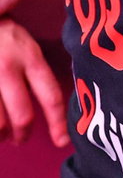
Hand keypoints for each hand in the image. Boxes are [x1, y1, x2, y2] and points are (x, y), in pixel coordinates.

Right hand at [0, 17, 66, 147]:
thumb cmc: (4, 36)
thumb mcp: (27, 46)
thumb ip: (35, 73)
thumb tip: (50, 106)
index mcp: (31, 59)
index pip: (51, 96)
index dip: (58, 122)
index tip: (62, 141)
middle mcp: (9, 70)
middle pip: (22, 115)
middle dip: (23, 133)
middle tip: (21, 139)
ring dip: (1, 134)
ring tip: (2, 135)